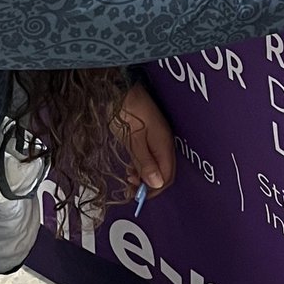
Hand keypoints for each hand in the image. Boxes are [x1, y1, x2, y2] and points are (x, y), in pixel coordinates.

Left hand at [117, 84, 174, 200]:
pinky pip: (149, 156)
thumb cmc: (125, 107)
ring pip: (155, 165)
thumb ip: (144, 162)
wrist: (116, 87)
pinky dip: (140, 166)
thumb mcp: (133, 139)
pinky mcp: (146, 134)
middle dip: (149, 184)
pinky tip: (131, 167)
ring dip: (143, 176)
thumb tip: (156, 183)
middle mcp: (163, 142)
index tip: (139, 196)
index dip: (154, 189)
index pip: (167, 176)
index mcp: (163, 143)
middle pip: (163, 172)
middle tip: (131, 190)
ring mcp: (155, 137)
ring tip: (129, 179)